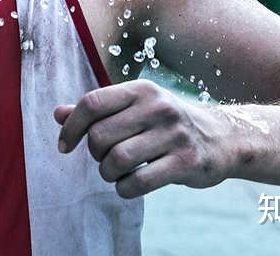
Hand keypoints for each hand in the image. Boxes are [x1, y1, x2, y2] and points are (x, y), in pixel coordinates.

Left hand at [54, 80, 237, 198]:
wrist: (222, 138)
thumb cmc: (166, 123)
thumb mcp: (135, 107)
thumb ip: (98, 110)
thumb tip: (58, 114)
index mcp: (141, 90)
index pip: (92, 103)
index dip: (71, 127)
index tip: (65, 146)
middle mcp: (157, 107)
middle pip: (100, 135)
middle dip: (94, 154)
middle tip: (104, 159)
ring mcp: (173, 134)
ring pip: (117, 160)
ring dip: (108, 174)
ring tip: (116, 173)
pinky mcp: (186, 162)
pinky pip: (139, 183)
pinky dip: (125, 189)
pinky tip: (129, 185)